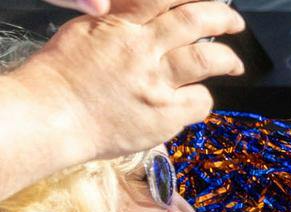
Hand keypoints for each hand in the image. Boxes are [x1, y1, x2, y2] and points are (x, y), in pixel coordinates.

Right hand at [9, 0, 244, 163]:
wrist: (52, 115)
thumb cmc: (62, 76)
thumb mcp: (86, 31)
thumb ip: (119, 20)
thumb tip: (146, 13)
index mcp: (119, 24)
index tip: (206, 0)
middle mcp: (142, 48)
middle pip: (196, 20)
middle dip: (223, 17)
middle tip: (234, 22)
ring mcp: (156, 81)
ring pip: (208, 59)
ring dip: (229, 59)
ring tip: (234, 64)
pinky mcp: (165, 113)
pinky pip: (201, 101)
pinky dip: (204, 99)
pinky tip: (196, 100)